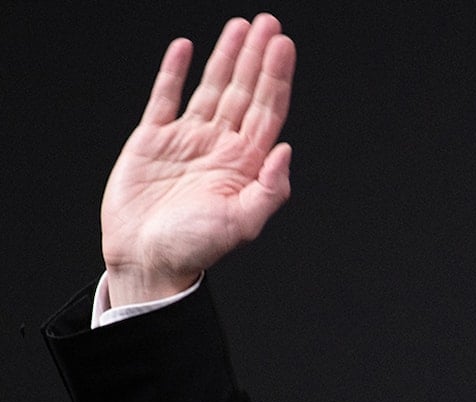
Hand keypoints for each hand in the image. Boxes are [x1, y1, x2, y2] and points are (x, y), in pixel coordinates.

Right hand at [100, 14, 295, 305]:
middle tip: (268, 23)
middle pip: (244, 91)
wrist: (146, 261)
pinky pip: (165, 98)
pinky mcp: (153, 139)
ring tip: (239, 26)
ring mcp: (188, 140)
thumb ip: (270, 190)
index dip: (276, 77)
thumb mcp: (243, 225)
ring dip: (225, 57)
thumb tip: (286, 149)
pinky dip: (174, 72)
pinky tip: (185, 48)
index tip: (283, 45)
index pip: (267, 109)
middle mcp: (221, 146)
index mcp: (246, 163)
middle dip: (256, 57)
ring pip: (211, 87)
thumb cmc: (195, 249)